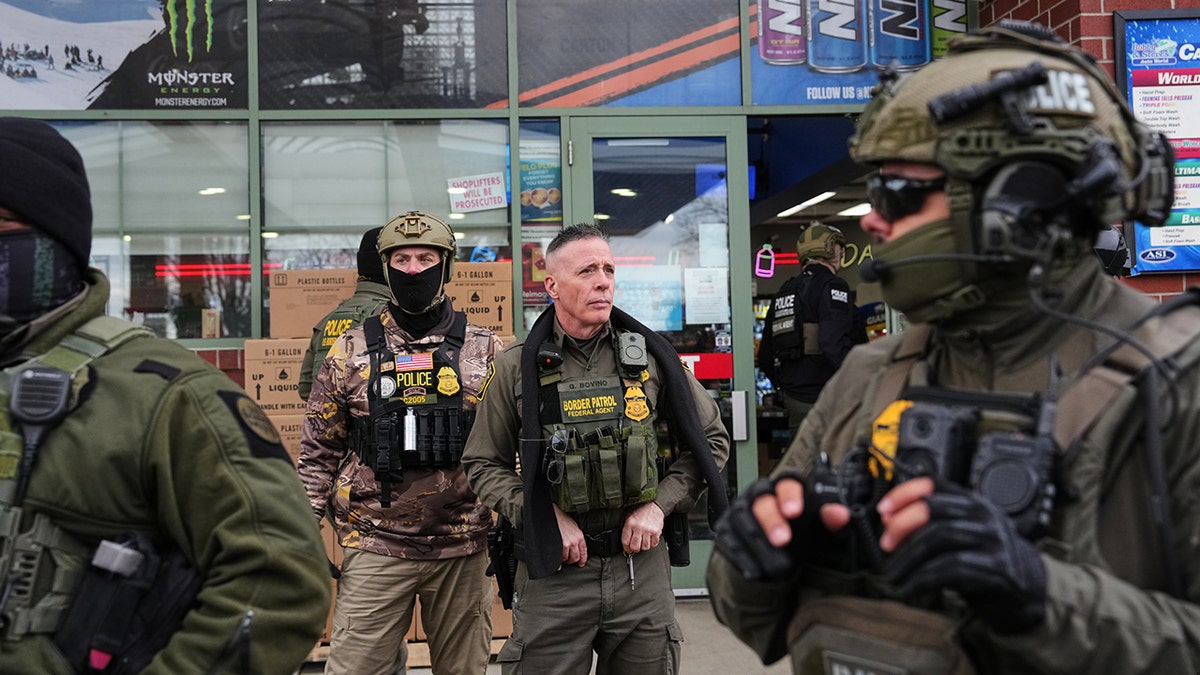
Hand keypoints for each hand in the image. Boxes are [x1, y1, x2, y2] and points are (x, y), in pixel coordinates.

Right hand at [554, 504, 586, 567]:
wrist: (553, 515)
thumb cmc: (562, 519)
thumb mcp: (573, 526)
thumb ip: (576, 537)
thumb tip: (576, 546)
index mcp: (579, 536)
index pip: (584, 552)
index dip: (582, 560)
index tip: (581, 563)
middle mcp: (574, 541)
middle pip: (575, 557)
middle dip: (572, 561)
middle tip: (569, 561)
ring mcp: (566, 543)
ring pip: (567, 558)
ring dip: (564, 560)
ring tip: (562, 558)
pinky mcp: (558, 545)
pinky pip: (559, 557)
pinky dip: (558, 561)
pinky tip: (557, 563)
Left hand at [622, 501, 663, 554]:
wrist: (653, 505)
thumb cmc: (641, 510)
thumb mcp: (629, 516)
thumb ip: (626, 528)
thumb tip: (625, 542)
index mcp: (630, 523)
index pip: (625, 541)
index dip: (626, 548)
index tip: (628, 549)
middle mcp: (638, 527)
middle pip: (635, 547)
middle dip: (635, 549)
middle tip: (636, 547)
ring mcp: (648, 530)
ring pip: (645, 547)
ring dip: (644, 546)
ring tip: (643, 541)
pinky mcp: (656, 531)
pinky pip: (653, 544)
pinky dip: (652, 543)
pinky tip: (650, 539)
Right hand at [713, 473, 845, 581]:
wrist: (772, 563)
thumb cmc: (798, 541)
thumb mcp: (820, 534)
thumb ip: (831, 524)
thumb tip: (841, 514)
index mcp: (785, 490)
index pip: (786, 482)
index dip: (789, 494)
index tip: (795, 511)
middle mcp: (759, 496)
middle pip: (761, 500)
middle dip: (771, 520)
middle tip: (783, 540)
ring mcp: (738, 512)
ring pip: (742, 518)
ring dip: (759, 542)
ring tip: (777, 566)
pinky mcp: (725, 531)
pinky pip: (729, 540)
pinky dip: (743, 557)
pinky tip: (757, 572)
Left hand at [883, 480, 1047, 633]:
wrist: (1026, 587)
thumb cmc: (985, 558)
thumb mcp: (960, 533)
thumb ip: (930, 524)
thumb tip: (888, 519)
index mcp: (971, 502)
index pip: (933, 484)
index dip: (903, 493)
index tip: (882, 510)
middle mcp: (984, 516)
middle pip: (933, 509)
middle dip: (901, 526)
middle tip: (885, 546)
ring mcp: (993, 541)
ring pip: (940, 537)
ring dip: (908, 558)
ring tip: (892, 574)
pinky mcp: (997, 569)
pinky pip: (951, 568)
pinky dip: (923, 579)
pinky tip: (910, 589)